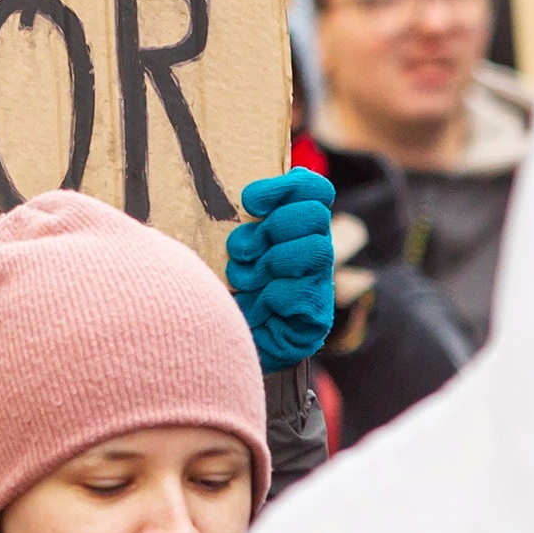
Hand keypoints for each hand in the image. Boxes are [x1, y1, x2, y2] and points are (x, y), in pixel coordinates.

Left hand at [225, 167, 334, 370]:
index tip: (249, 201)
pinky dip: (270, 297)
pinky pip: (301, 292)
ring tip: (243, 280)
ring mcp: (318, 283)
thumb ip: (232, 218)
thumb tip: (239, 195)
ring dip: (269, 263)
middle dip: (272, 228)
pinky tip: (256, 307)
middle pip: (314, 215)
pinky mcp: (317, 316)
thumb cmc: (214, 288)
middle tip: (242, 251)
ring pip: (315, 250)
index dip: (287, 186)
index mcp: (292, 227)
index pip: (314, 189)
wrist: (217, 345)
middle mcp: (312, 250)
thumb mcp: (216, 246)